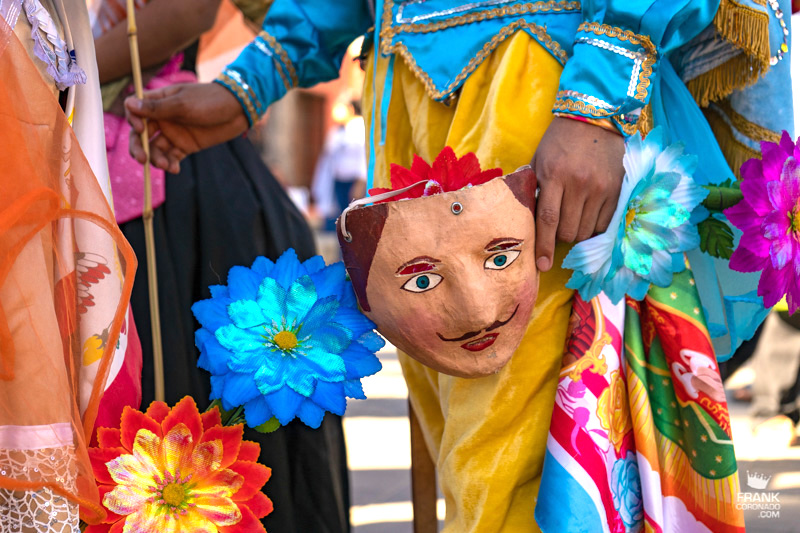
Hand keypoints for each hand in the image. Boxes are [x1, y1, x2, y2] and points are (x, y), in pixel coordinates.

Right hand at [125, 83, 249, 172]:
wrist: (238, 110)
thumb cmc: (210, 100)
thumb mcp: (183, 104)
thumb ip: (157, 108)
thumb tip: (128, 104)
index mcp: (158, 101)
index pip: (135, 112)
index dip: (134, 121)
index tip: (141, 129)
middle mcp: (163, 118)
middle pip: (141, 135)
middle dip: (139, 148)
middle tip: (143, 160)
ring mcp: (174, 133)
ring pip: (156, 149)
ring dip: (157, 159)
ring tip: (166, 166)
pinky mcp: (186, 146)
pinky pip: (172, 157)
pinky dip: (170, 164)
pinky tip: (175, 169)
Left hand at [531, 117, 624, 271]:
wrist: (594, 119)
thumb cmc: (559, 140)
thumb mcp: (539, 160)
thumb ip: (532, 188)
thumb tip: (525, 219)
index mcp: (554, 175)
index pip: (547, 220)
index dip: (543, 246)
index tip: (542, 265)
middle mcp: (579, 184)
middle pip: (568, 230)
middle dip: (559, 237)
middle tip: (556, 229)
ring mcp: (601, 188)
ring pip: (586, 231)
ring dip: (576, 233)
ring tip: (572, 221)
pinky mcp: (617, 189)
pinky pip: (604, 223)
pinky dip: (593, 228)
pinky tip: (587, 218)